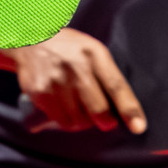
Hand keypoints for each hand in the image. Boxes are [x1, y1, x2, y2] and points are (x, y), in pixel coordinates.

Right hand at [9, 28, 144, 134]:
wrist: (29, 40)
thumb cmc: (69, 49)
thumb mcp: (92, 51)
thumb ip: (108, 76)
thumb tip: (126, 114)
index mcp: (94, 53)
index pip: (115, 85)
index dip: (128, 108)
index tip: (138, 127)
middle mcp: (74, 64)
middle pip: (98, 108)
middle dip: (105, 121)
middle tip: (104, 120)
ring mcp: (55, 78)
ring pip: (78, 120)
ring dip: (82, 120)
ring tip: (77, 106)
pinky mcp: (39, 90)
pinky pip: (60, 120)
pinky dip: (64, 119)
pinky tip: (62, 105)